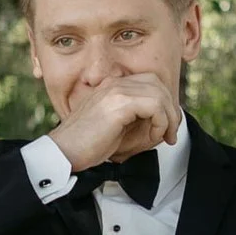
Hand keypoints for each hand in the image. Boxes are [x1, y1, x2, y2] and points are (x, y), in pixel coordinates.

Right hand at [53, 71, 174, 178]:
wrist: (64, 152)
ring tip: (166, 137)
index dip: (163, 102)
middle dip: (171, 109)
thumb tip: (164, 122)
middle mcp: (114, 83)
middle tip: (171, 133)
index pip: (149, 81)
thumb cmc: (87, 146)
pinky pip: (155, 105)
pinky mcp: (119, 103)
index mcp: (112, 86)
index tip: (166, 126)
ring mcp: (116, 91)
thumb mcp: (116, 128)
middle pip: (157, 83)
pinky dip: (161, 122)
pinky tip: (154, 136)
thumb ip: (136, 118)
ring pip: (159, 93)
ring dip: (169, 117)